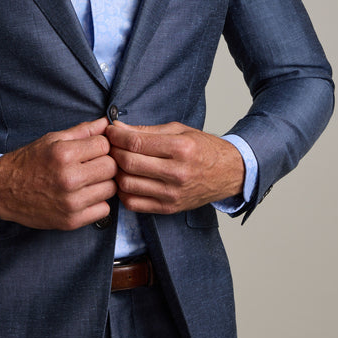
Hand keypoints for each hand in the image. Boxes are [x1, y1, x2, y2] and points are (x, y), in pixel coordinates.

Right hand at [0, 118, 117, 229]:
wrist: (3, 190)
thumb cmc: (28, 162)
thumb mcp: (52, 140)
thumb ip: (82, 131)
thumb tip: (106, 123)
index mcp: (64, 154)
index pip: (104, 145)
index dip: (101, 145)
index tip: (93, 149)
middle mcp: (69, 178)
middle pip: (111, 167)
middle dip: (105, 163)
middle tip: (92, 165)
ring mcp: (71, 202)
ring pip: (111, 189)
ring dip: (103, 184)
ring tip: (87, 181)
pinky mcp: (71, 221)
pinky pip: (103, 210)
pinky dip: (98, 203)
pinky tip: (84, 196)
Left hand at [106, 121, 244, 214]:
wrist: (228, 173)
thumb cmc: (204, 149)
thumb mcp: (179, 130)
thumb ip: (146, 130)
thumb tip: (118, 128)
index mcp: (181, 148)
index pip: (137, 143)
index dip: (117, 136)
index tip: (110, 131)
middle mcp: (177, 173)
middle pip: (129, 163)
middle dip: (112, 152)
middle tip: (109, 146)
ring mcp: (172, 193)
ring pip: (127, 184)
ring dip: (115, 172)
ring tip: (116, 163)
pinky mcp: (168, 208)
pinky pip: (134, 203)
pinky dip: (123, 192)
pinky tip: (126, 180)